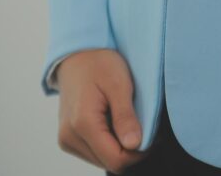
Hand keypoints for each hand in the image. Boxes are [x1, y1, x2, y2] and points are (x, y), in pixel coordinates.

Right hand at [55, 49, 146, 172]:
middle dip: (132, 150)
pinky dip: (110, 142)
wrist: (76, 56)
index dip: (139, 153)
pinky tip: (116, 123)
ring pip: (102, 159)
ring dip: (121, 147)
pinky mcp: (68, 139)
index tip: (154, 134)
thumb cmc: (99, 65)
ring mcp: (67, 140)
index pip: (116, 160)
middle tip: (146, 126)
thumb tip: (134, 145)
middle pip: (109, 162)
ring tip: (130, 121)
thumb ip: (125, 116)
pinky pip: (94, 152)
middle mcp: (70, 137)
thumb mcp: (119, 85)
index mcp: (83, 124)